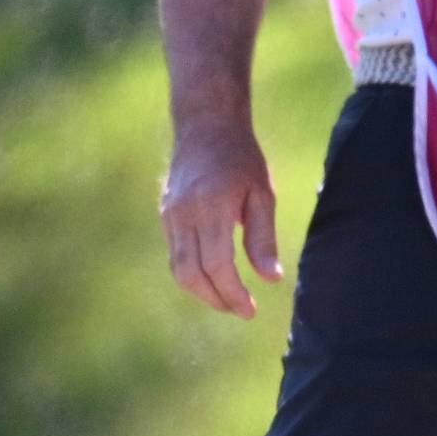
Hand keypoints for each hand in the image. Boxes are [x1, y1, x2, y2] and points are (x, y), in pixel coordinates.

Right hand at [162, 120, 282, 316]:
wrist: (205, 125)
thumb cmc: (241, 157)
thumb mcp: (262, 193)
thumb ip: (263, 238)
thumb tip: (270, 279)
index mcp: (211, 207)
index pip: (217, 265)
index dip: (233, 293)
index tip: (251, 310)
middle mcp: (184, 214)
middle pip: (192, 275)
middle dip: (217, 299)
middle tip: (241, 310)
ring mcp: (170, 215)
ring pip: (179, 270)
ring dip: (203, 292)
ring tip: (228, 299)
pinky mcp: (166, 215)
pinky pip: (175, 255)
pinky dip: (193, 274)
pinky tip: (214, 278)